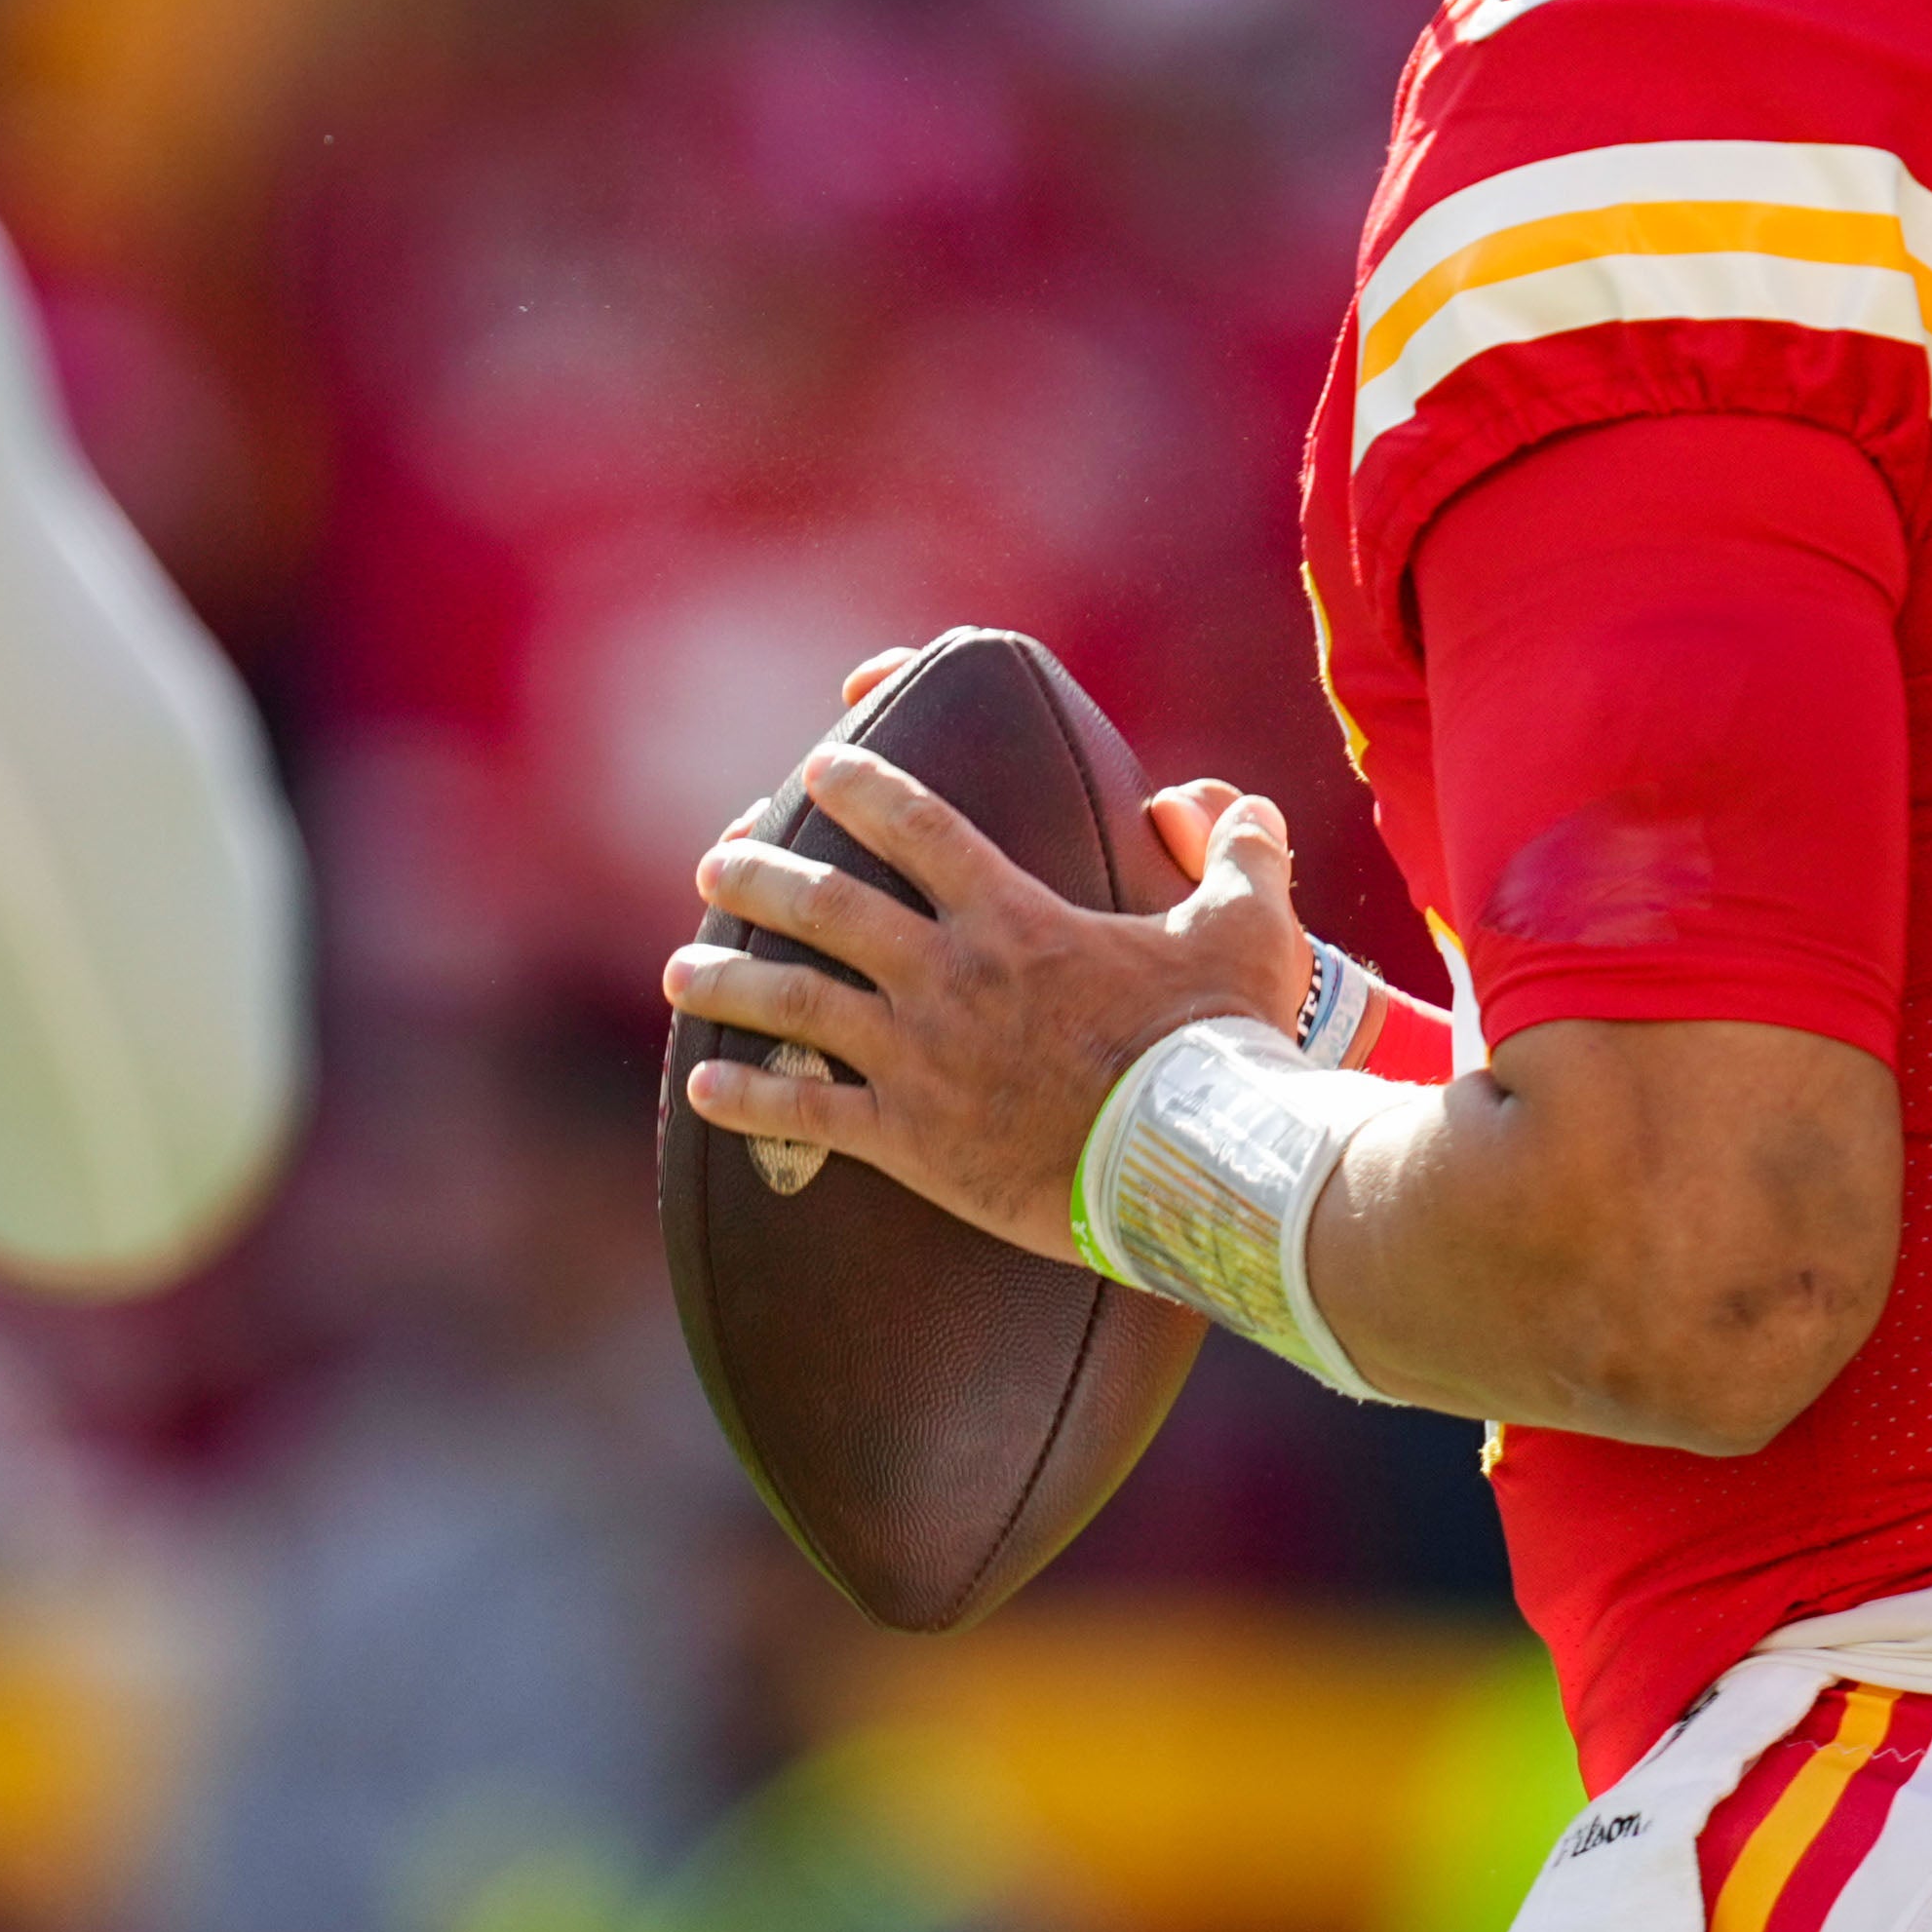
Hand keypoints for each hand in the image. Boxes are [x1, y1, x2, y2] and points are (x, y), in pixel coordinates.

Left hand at [667, 754, 1316, 1259]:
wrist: (1194, 1163)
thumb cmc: (1222, 1048)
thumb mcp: (1249, 934)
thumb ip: (1239, 857)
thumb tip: (1244, 805)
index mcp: (1016, 919)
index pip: (922, 829)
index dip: (867, 789)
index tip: (822, 767)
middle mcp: (949, 977)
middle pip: (827, 906)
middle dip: (761, 876)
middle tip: (717, 863)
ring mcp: (919, 1059)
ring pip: (793, 1003)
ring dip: (729, 979)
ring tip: (681, 969)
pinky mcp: (909, 1141)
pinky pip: (806, 1112)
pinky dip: (748, 1099)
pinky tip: (703, 1087)